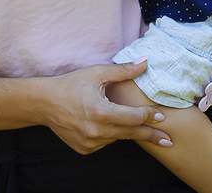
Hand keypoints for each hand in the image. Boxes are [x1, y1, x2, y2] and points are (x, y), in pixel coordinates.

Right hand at [42, 60, 170, 153]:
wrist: (42, 102)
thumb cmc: (69, 85)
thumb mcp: (95, 74)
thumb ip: (122, 70)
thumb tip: (145, 62)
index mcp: (100, 112)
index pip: (133, 117)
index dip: (148, 116)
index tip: (161, 116)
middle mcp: (95, 131)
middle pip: (131, 133)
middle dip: (151, 135)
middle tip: (168, 139)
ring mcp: (90, 142)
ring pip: (117, 138)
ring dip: (123, 130)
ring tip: (118, 120)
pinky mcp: (84, 149)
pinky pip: (104, 143)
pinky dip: (107, 135)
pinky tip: (100, 125)